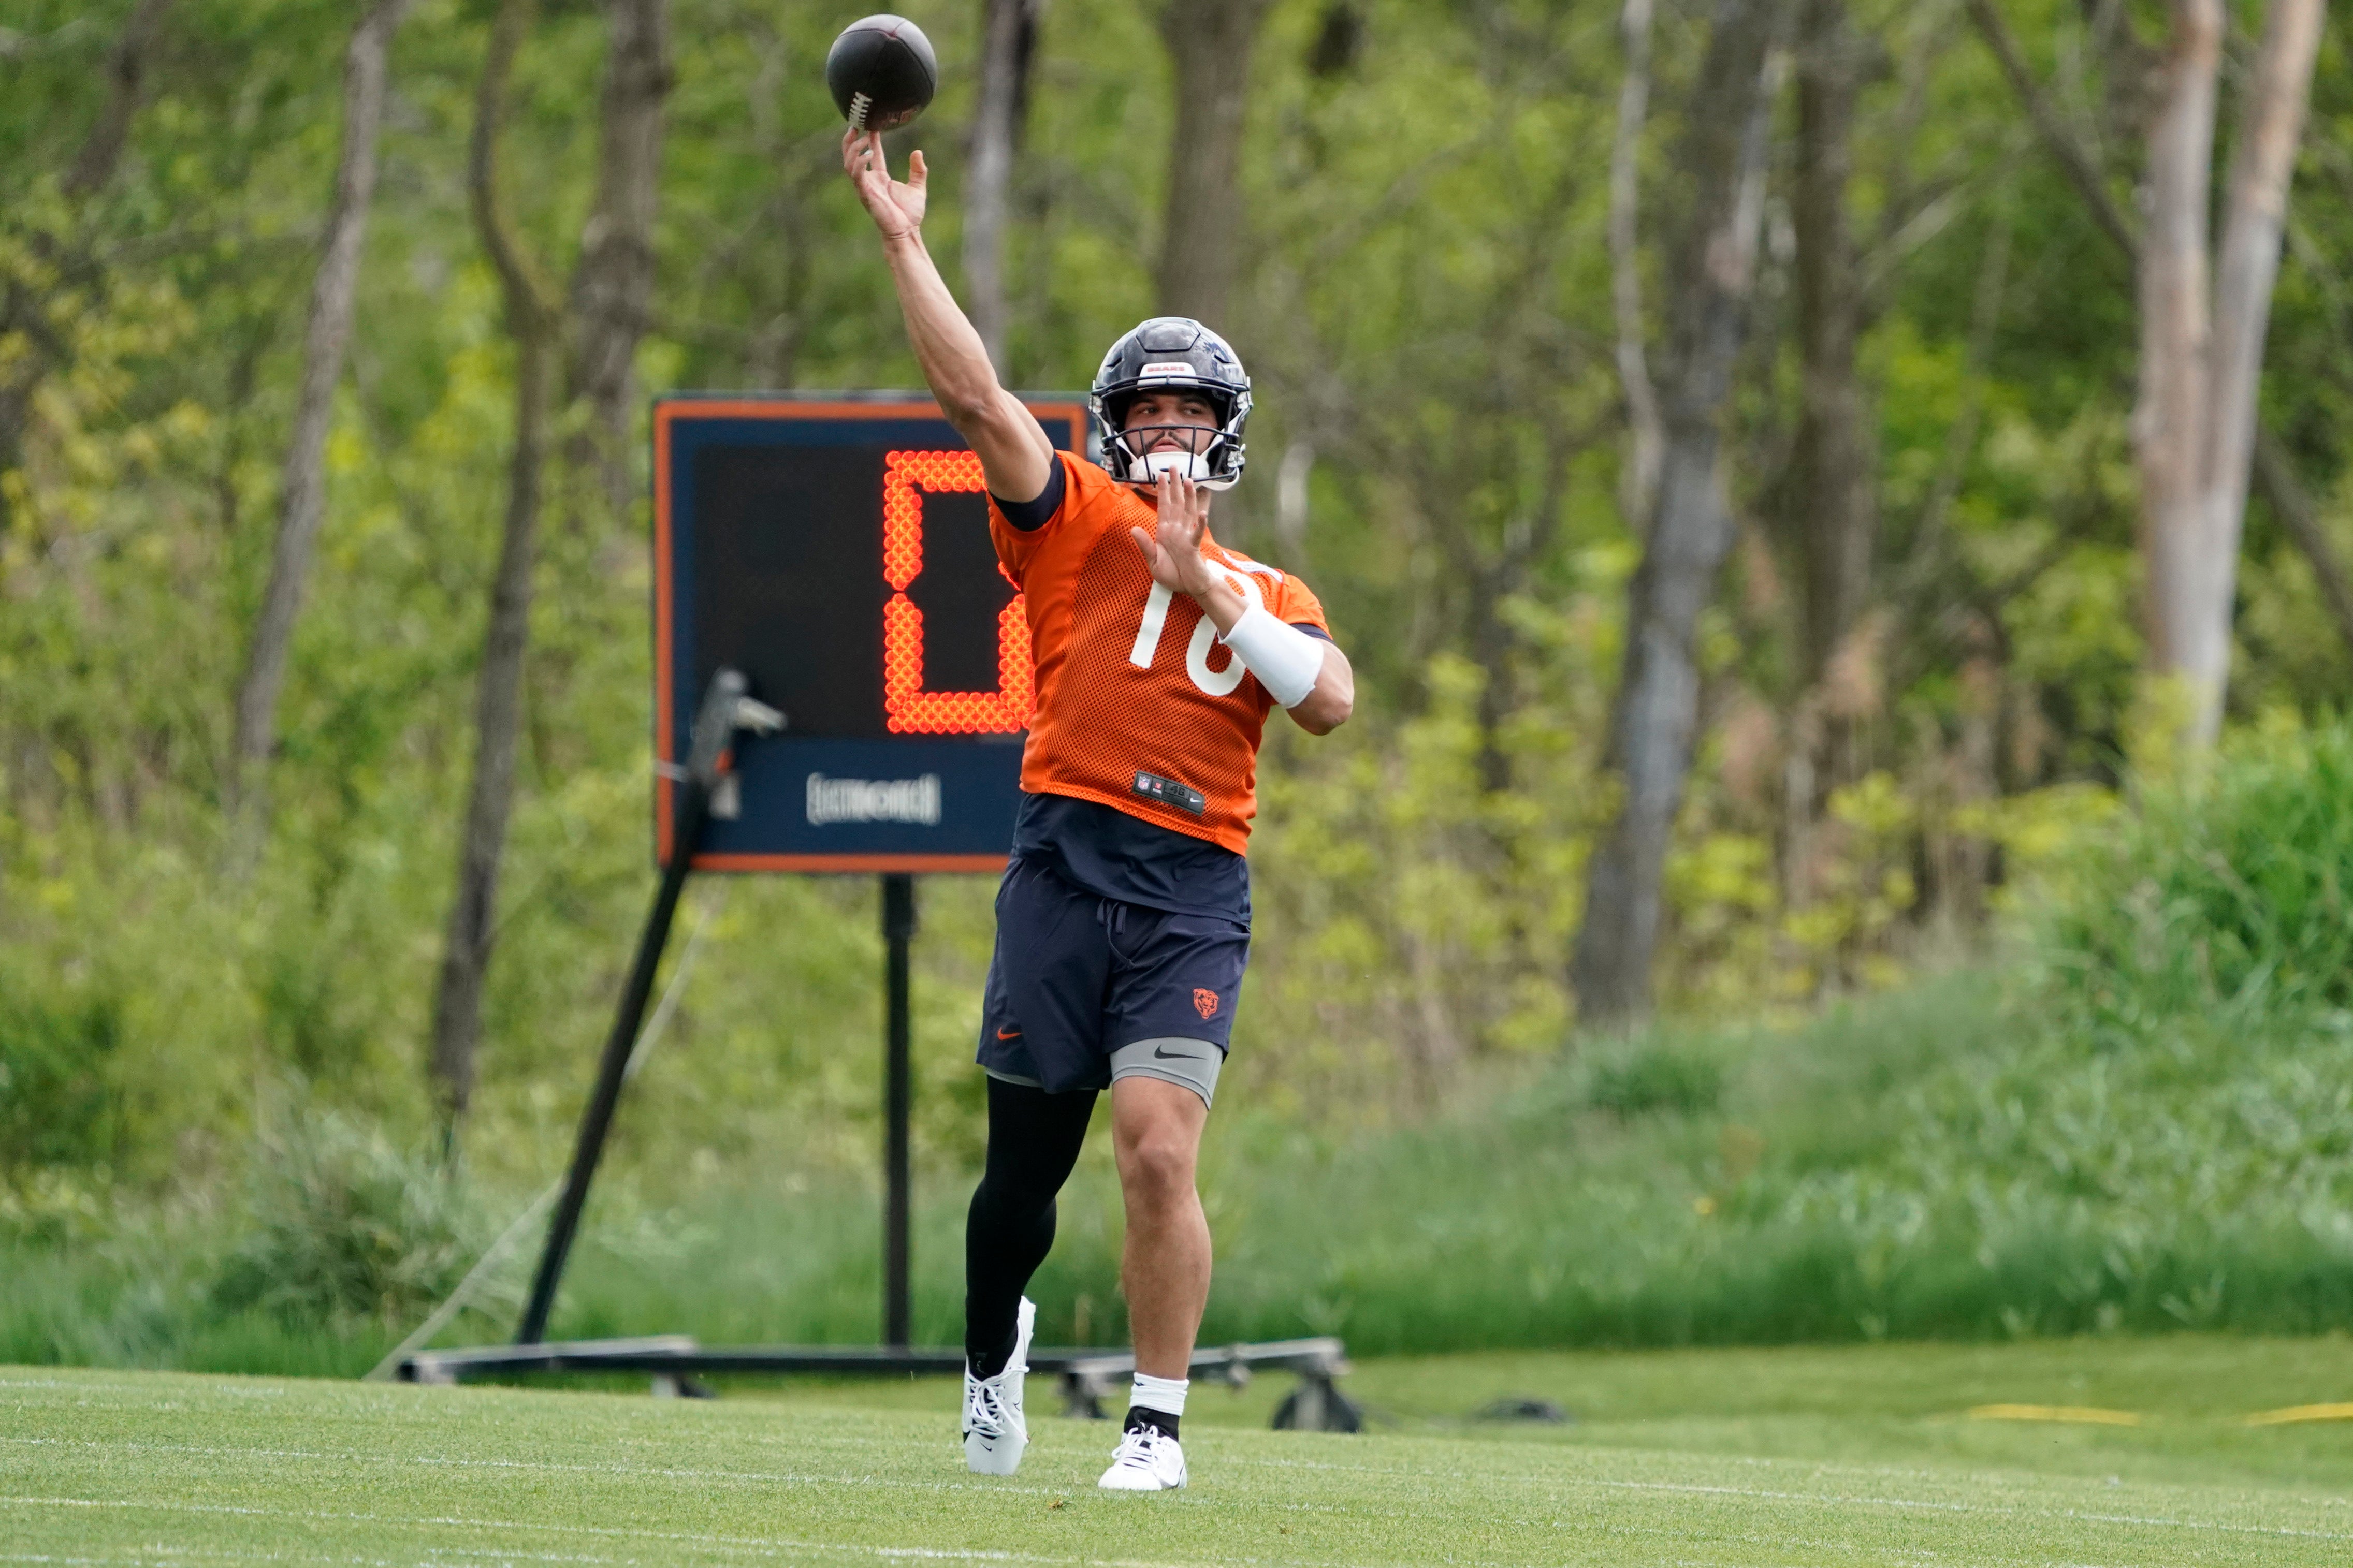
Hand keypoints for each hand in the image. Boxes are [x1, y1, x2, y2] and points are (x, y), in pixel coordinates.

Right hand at [842, 127, 924, 240]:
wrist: (906, 232)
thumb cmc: (910, 215)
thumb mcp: (918, 187)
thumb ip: (918, 170)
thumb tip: (918, 152)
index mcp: (880, 178)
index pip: (871, 154)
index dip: (871, 139)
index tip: (872, 125)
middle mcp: (869, 181)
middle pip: (852, 156)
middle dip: (851, 141)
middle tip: (856, 125)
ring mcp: (865, 186)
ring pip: (849, 162)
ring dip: (853, 148)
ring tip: (862, 136)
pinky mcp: (864, 192)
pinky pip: (856, 173)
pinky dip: (859, 161)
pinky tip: (868, 152)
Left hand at [1130, 469, 1221, 597]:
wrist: (1189, 588)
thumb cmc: (1173, 574)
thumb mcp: (1153, 561)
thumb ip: (1144, 545)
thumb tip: (1133, 529)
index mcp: (1165, 532)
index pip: (1163, 506)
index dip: (1161, 491)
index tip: (1160, 475)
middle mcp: (1176, 530)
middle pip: (1176, 503)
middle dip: (1174, 485)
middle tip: (1174, 466)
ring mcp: (1185, 536)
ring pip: (1187, 512)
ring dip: (1188, 497)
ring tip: (1189, 481)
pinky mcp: (1193, 546)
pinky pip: (1196, 533)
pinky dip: (1200, 524)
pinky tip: (1203, 513)